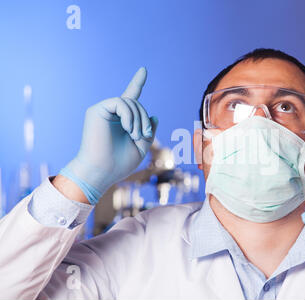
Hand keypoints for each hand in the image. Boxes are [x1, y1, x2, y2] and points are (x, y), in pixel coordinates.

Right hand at [60, 67, 157, 203]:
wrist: (102, 171)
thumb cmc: (120, 163)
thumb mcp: (142, 146)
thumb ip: (149, 131)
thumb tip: (154, 116)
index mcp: (122, 121)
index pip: (130, 98)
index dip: (137, 83)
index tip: (144, 70)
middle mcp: (112, 113)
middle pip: (136, 103)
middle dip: (144, 118)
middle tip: (144, 134)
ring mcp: (103, 111)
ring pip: (130, 102)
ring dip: (138, 119)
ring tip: (135, 135)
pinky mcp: (96, 110)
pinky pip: (120, 102)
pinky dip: (129, 115)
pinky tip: (128, 128)